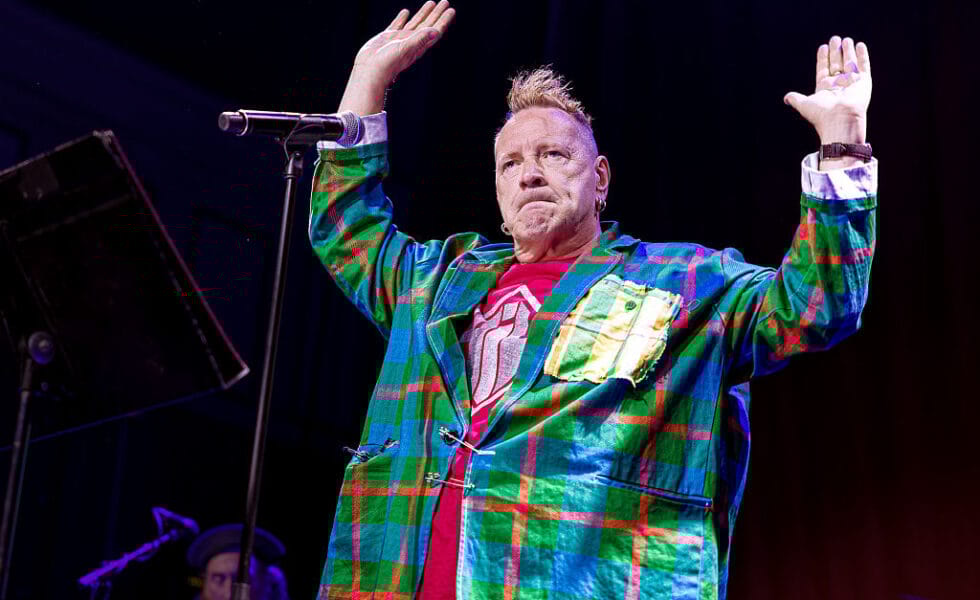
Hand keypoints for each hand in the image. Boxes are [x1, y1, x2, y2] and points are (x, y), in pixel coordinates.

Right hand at [338, 1, 454, 114]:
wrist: (369, 70)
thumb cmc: (387, 63)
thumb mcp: (405, 48)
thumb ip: (419, 39)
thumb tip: (435, 31)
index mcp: (418, 45)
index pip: (434, 31)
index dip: (443, 20)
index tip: (450, 10)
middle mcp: (411, 42)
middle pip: (428, 24)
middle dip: (436, 13)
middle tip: (445, 2)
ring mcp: (399, 39)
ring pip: (415, 23)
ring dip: (423, 13)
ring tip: (431, 3)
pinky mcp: (387, 38)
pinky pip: (398, 25)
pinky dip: (402, 18)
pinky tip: (406, 12)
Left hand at [784, 36, 871, 145]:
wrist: (840, 120)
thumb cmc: (821, 114)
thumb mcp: (804, 104)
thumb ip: (795, 98)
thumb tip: (786, 98)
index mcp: (825, 88)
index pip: (823, 69)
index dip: (823, 58)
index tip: (822, 47)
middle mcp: (838, 85)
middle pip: (836, 64)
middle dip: (835, 51)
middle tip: (834, 39)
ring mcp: (851, 83)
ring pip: (849, 63)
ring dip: (847, 51)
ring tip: (845, 39)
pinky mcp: (863, 82)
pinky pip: (863, 66)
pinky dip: (862, 56)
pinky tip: (860, 45)